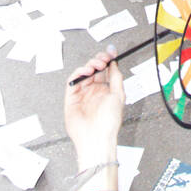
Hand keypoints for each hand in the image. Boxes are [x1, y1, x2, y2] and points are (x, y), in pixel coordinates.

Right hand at [64, 48, 124, 188]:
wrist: (97, 137)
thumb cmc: (109, 122)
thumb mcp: (118, 95)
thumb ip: (116, 77)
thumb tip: (114, 64)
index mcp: (106, 91)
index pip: (105, 71)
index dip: (107, 60)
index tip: (111, 52)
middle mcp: (94, 91)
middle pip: (94, 70)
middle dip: (98, 60)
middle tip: (103, 58)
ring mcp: (82, 94)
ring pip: (83, 73)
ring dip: (89, 65)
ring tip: (96, 66)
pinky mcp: (71, 98)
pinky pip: (72, 82)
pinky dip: (78, 73)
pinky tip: (86, 71)